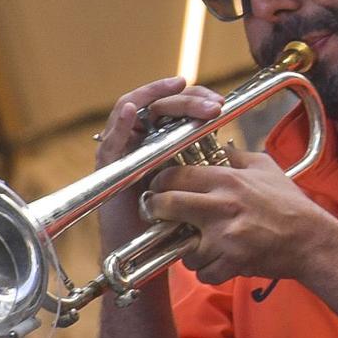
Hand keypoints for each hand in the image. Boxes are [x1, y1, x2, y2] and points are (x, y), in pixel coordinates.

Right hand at [95, 78, 223, 248]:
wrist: (148, 247)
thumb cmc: (174, 214)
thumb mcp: (195, 180)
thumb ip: (204, 160)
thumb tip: (230, 144)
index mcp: (161, 139)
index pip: (176, 106)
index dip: (196, 98)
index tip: (220, 102)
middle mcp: (140, 139)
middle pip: (158, 104)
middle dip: (185, 98)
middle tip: (212, 104)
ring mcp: (122, 149)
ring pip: (133, 110)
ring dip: (156, 97)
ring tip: (179, 90)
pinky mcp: (108, 167)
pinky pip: (111, 140)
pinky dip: (118, 123)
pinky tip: (130, 110)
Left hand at [144, 148, 336, 286]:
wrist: (311, 239)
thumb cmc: (290, 205)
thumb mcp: (268, 169)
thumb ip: (239, 158)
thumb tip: (220, 150)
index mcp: (229, 180)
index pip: (176, 176)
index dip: (161, 182)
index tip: (160, 188)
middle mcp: (222, 206)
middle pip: (165, 205)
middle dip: (155, 210)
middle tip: (160, 214)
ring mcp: (224, 236)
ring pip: (182, 248)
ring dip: (189, 250)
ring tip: (206, 246)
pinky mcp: (231, 261)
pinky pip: (202, 272)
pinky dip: (210, 270)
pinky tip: (223, 261)